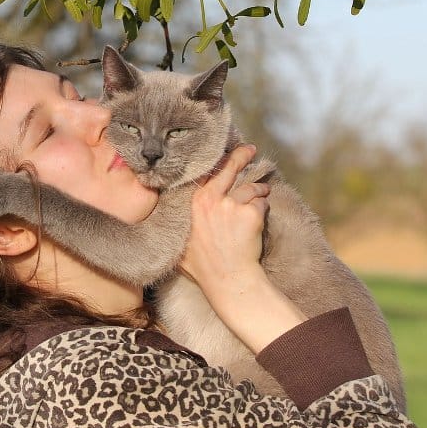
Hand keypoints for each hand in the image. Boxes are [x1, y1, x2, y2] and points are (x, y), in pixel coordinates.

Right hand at [179, 145, 305, 353]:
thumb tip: (163, 217)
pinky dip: (263, 211)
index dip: (217, 163)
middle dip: (242, 155)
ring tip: (261, 195)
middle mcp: (211, 199)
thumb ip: (177, 223)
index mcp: (194, 203)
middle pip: (230, 168)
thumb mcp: (180, 240)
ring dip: (259, 191)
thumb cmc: (203, 266)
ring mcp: (231, 205)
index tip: (225, 155)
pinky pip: (262, 204)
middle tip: (251, 149)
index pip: (207, 173)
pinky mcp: (251, 212)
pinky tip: (258, 222)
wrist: (227, 279)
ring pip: (251, 189)